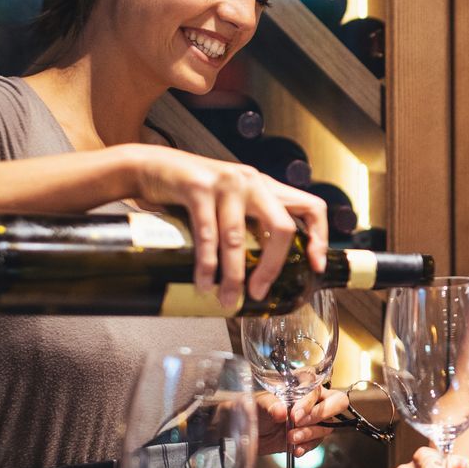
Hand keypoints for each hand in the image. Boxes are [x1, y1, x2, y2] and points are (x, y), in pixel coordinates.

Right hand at [128, 146, 329, 311]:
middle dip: (272, 267)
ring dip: (233, 275)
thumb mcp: (229, 203)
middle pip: (280, 228)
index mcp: (266, 187)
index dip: (319, 238)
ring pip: (238, 238)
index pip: (310, 207)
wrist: (149, 168)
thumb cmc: (190, 193)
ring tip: (227, 300)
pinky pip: (208, 233)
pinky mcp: (198, 187)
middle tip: (259, 293)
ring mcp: (227, 182)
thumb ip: (247, 224)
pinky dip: (207, 264)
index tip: (315, 267)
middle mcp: (252, 182)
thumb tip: (260, 271)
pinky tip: (204, 282)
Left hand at [257, 386, 342, 456]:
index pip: (317, 389)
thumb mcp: (259, 404)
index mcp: (303, 384)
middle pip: (338, 402)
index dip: (308, 403)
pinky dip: (307, 447)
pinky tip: (295, 450)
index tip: (293, 415)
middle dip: (320, 415)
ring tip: (290, 438)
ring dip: (309, 434)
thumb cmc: (255, 409)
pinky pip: (318, 442)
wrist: (250, 431)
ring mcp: (314, 419)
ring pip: (327, 426)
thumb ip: (271, 405)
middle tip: (299, 423)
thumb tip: (281, 411)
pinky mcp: (310, 436)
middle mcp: (313, 400)